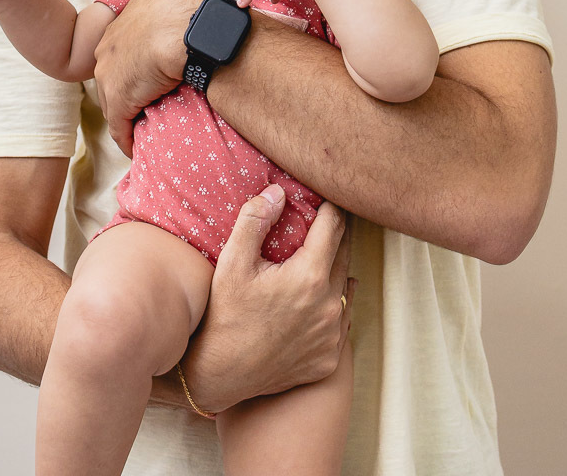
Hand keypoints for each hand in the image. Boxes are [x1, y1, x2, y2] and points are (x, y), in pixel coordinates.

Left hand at [93, 0, 210, 156]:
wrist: (194, 29)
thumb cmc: (184, 4)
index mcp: (117, 28)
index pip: (118, 53)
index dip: (131, 65)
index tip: (144, 74)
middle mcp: (107, 52)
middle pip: (111, 80)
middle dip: (125, 92)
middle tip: (145, 104)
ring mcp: (112, 78)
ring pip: (114, 105)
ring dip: (126, 117)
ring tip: (142, 128)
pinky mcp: (122, 102)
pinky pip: (121, 127)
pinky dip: (127, 138)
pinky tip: (135, 147)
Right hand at [181, 187, 353, 412]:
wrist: (221, 375)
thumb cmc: (225, 315)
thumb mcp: (232, 261)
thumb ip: (254, 220)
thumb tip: (278, 191)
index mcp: (309, 277)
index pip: (333, 227)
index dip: (330, 206)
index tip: (325, 196)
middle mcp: (329, 306)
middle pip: (345, 254)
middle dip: (335, 233)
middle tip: (326, 218)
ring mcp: (332, 335)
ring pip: (345, 287)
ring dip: (336, 268)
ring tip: (324, 254)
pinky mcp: (330, 358)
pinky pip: (342, 320)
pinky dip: (335, 303)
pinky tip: (324, 295)